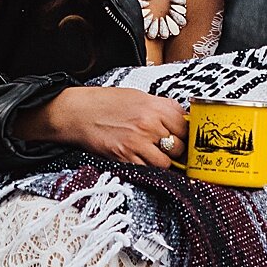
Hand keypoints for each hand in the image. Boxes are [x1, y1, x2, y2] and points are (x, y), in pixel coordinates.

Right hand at [20, 86, 190, 168]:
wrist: (80, 112)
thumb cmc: (108, 102)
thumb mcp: (140, 97)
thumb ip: (163, 109)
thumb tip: (183, 121)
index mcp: (155, 107)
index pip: (185, 126)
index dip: (186, 133)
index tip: (183, 137)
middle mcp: (149, 125)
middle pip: (179, 146)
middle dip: (177, 150)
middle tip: (170, 149)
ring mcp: (137, 143)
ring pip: (165, 163)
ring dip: (164, 162)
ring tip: (156, 156)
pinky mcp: (125, 157)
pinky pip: (147, 170)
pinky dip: (149, 169)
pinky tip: (143, 161)